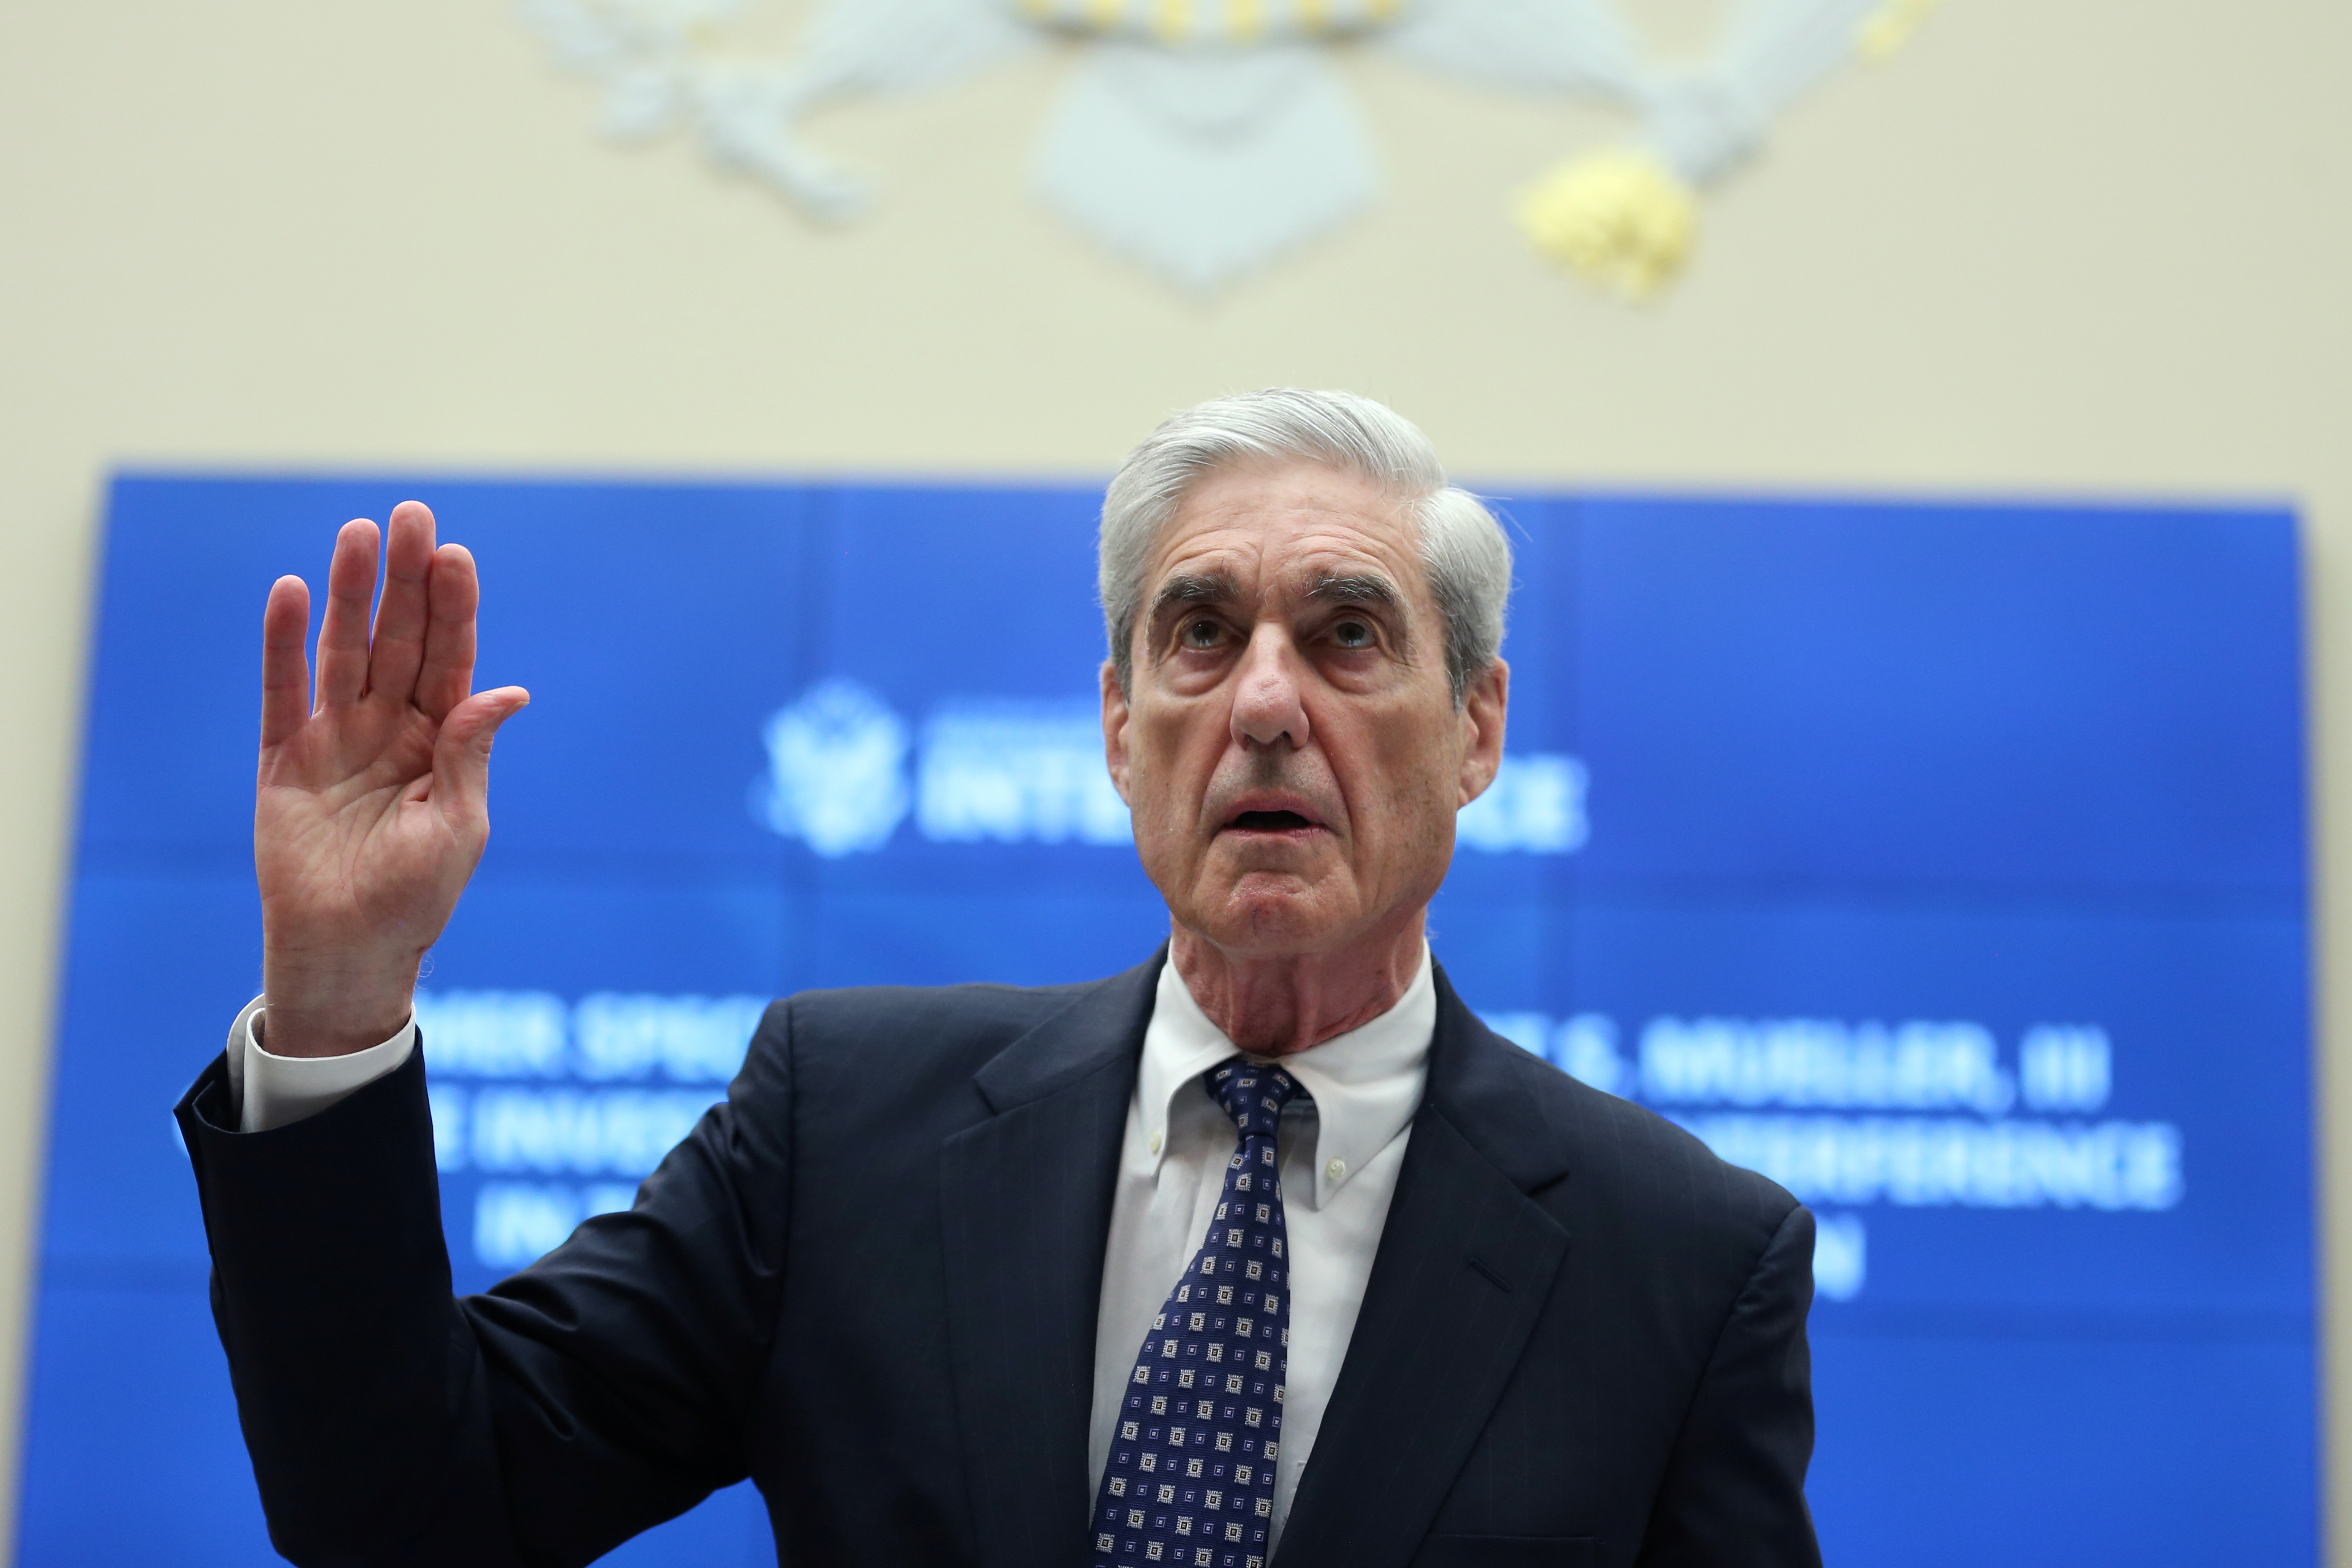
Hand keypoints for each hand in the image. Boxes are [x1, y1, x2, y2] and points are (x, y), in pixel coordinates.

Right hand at [255, 501, 528, 1056]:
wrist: (351, 949)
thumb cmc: (416, 897)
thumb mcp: (458, 826)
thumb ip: (469, 754)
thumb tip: (507, 690)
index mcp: (441, 741)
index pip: (449, 659)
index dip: (453, 607)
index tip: (455, 554)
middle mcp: (389, 727)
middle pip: (399, 638)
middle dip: (405, 579)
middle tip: (410, 516)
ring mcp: (335, 737)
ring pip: (343, 650)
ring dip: (348, 592)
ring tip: (356, 533)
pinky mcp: (283, 759)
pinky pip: (281, 692)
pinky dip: (282, 644)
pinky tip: (288, 592)